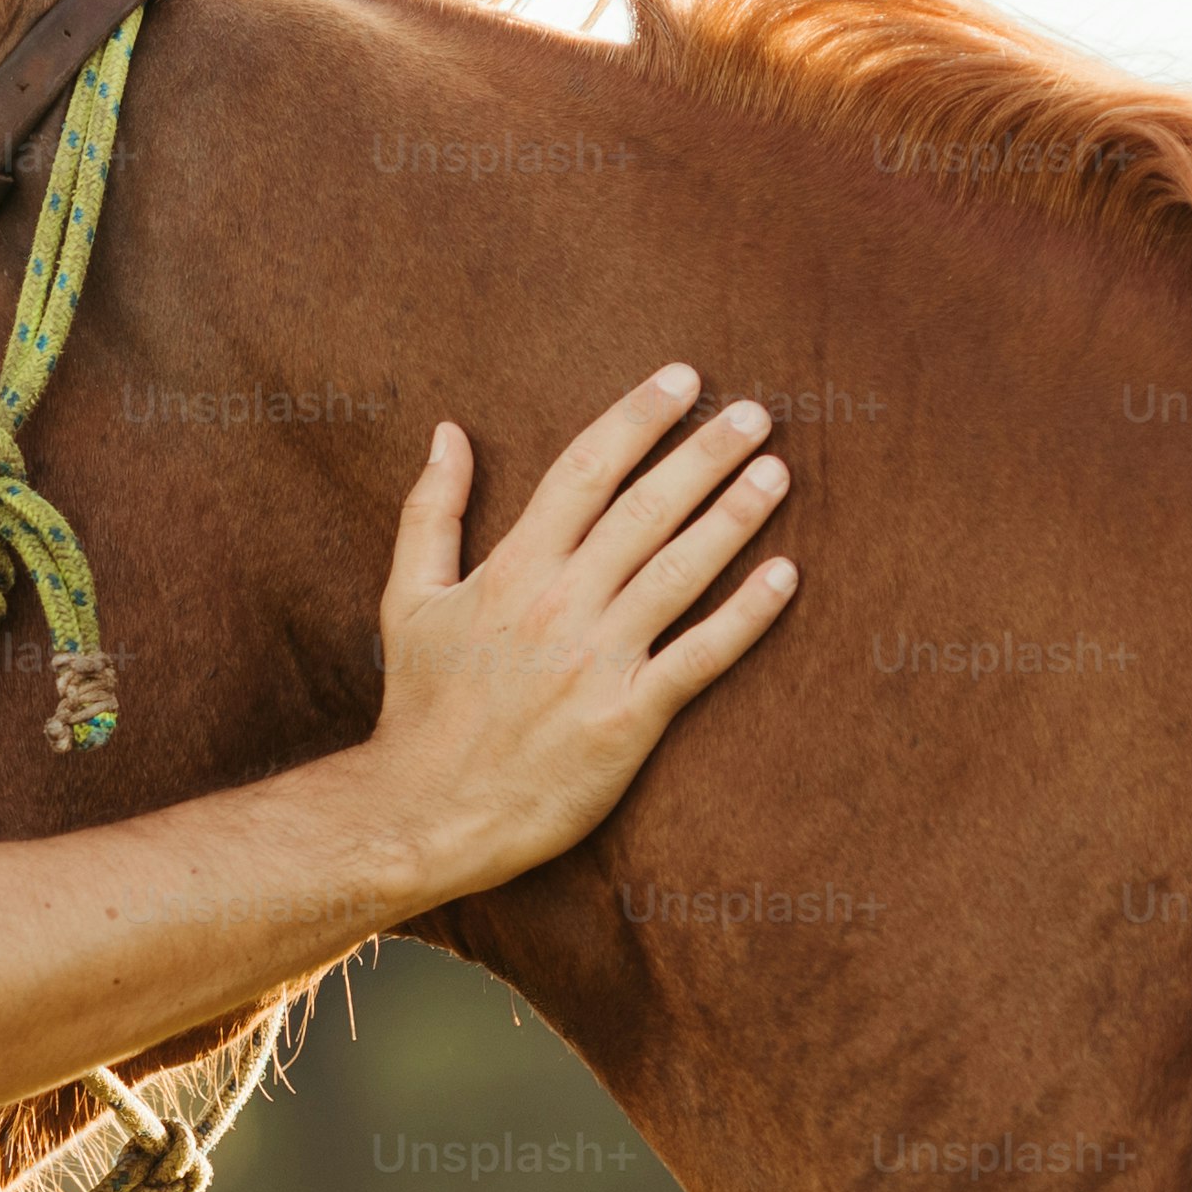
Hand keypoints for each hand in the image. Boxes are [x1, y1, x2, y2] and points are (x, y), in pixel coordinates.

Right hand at [357, 366, 794, 899]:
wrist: (424, 811)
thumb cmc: (420, 706)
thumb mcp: (407, 598)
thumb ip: (430, 510)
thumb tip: (447, 432)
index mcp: (510, 569)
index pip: (583, 471)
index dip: (637, 419)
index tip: (682, 380)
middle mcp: (558, 605)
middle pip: (644, 510)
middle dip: (703, 455)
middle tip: (755, 413)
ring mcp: (596, 662)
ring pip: (678, 573)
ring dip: (733, 518)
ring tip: (777, 473)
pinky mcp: (627, 720)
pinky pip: (699, 658)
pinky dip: (745, 617)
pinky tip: (784, 577)